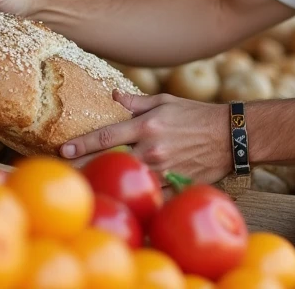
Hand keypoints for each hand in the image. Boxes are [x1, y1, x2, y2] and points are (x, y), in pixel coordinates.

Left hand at [61, 92, 232, 183]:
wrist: (231, 135)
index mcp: (147, 125)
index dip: (82, 144)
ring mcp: (164, 169)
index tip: (63, 150)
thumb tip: (113, 95)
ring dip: (111, 183)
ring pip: (129, 180)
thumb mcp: (166, 101)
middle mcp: (152, 148)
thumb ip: (137, 102)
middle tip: (67, 173)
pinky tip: (125, 199)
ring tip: (90, 187)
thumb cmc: (197, 115)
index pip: (106, 136)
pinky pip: (152, 193)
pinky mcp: (176, 184)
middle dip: (87, 168)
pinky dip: (139, 194)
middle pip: (111, 162)